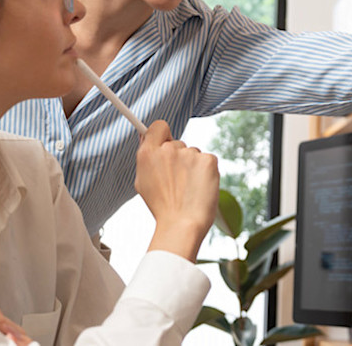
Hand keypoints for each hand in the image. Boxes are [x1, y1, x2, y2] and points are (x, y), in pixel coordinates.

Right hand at [135, 120, 220, 260]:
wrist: (182, 225)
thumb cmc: (162, 207)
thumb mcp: (143, 181)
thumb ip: (147, 158)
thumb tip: (147, 137)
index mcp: (148, 153)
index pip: (158, 126)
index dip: (162, 134)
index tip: (165, 142)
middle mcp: (168, 149)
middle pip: (177, 143)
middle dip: (178, 158)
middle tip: (177, 181)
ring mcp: (189, 154)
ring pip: (193, 153)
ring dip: (192, 166)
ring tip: (188, 189)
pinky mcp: (208, 160)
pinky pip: (207, 160)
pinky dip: (206, 172)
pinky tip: (200, 188)